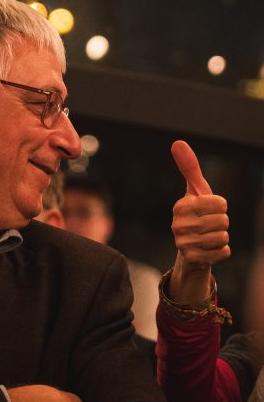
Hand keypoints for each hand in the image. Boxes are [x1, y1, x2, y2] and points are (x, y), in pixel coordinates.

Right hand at [169, 141, 229, 305]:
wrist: (189, 249)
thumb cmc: (196, 214)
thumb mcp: (196, 191)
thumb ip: (189, 168)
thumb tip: (177, 142)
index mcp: (180, 206)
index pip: (220, 203)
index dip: (221, 206)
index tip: (210, 209)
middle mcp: (178, 225)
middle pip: (223, 221)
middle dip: (222, 223)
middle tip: (209, 225)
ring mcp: (184, 244)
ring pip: (224, 236)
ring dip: (222, 237)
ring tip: (209, 237)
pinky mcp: (193, 259)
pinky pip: (224, 252)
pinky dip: (223, 251)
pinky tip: (211, 250)